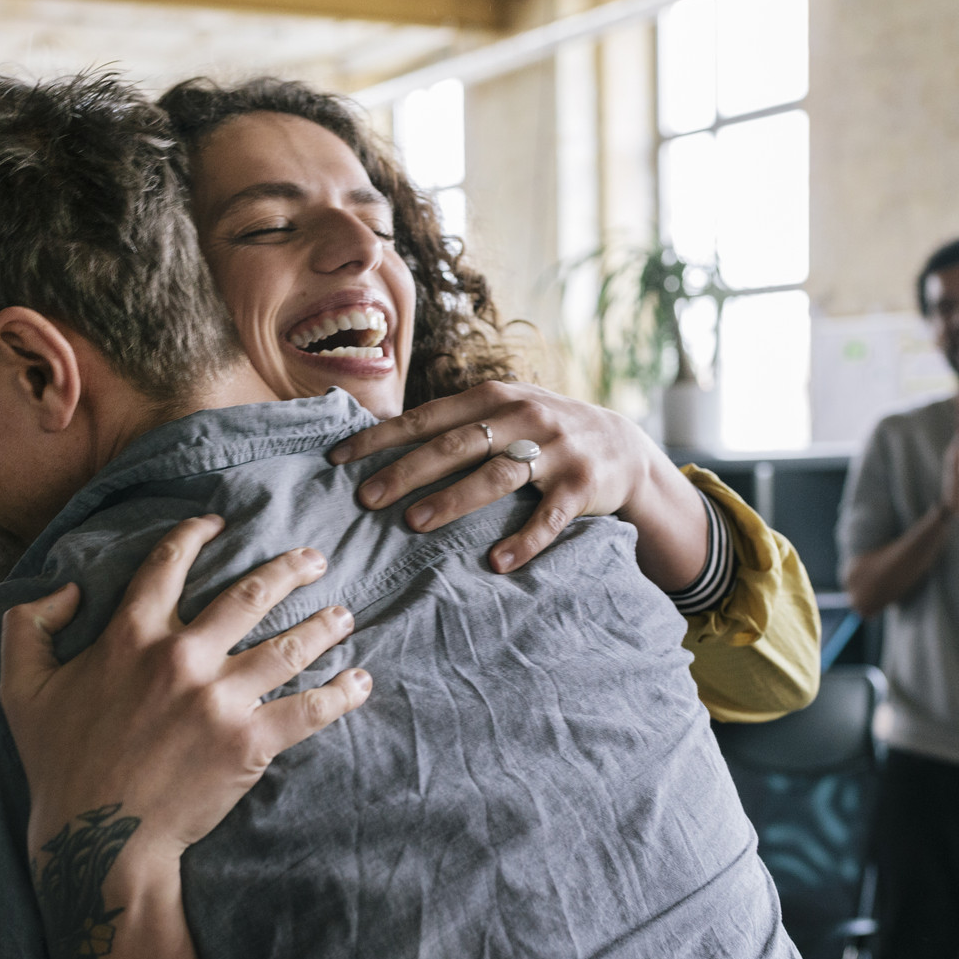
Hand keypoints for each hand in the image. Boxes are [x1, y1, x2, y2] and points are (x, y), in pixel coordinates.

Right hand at [1, 515, 371, 867]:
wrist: (99, 838)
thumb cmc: (59, 763)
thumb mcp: (20, 688)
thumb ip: (30, 627)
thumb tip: (69, 590)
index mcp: (130, 636)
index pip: (169, 564)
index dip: (194, 534)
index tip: (219, 523)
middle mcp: (180, 657)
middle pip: (249, 595)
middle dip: (289, 570)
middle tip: (315, 559)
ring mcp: (219, 699)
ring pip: (288, 646)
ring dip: (323, 625)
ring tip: (344, 614)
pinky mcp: (249, 742)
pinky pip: (308, 709)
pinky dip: (341, 694)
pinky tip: (361, 681)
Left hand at [326, 381, 668, 572]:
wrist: (620, 445)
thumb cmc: (539, 432)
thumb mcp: (501, 411)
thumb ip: (452, 422)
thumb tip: (377, 436)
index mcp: (492, 397)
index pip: (426, 417)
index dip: (381, 438)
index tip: (338, 460)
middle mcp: (522, 416)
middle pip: (456, 445)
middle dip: (407, 471)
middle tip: (366, 498)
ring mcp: (554, 450)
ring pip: (497, 476)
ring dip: (454, 500)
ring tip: (415, 523)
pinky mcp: (581, 484)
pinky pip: (549, 516)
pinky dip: (525, 539)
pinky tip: (498, 562)